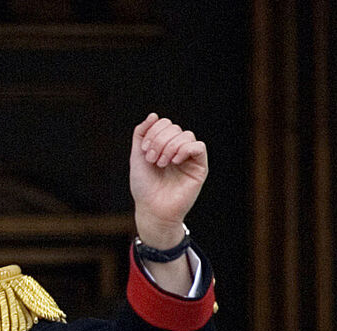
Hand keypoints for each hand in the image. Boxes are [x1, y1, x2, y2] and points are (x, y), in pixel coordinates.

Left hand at [129, 113, 207, 247]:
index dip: (153, 132)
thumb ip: (141, 134)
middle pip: (174, 128)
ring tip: (161, 163)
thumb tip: (153, 115)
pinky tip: (174, 161)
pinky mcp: (199, 167)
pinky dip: (184, 149)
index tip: (144, 151)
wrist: (152, 209)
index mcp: (163, 146)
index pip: (164, 124)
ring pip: (186, 135)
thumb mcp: (137, 157)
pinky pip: (198, 146)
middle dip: (159, 141)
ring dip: (170, 147)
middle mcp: (178, 150)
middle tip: (152, 159)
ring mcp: (189, 158)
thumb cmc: (144, 187)